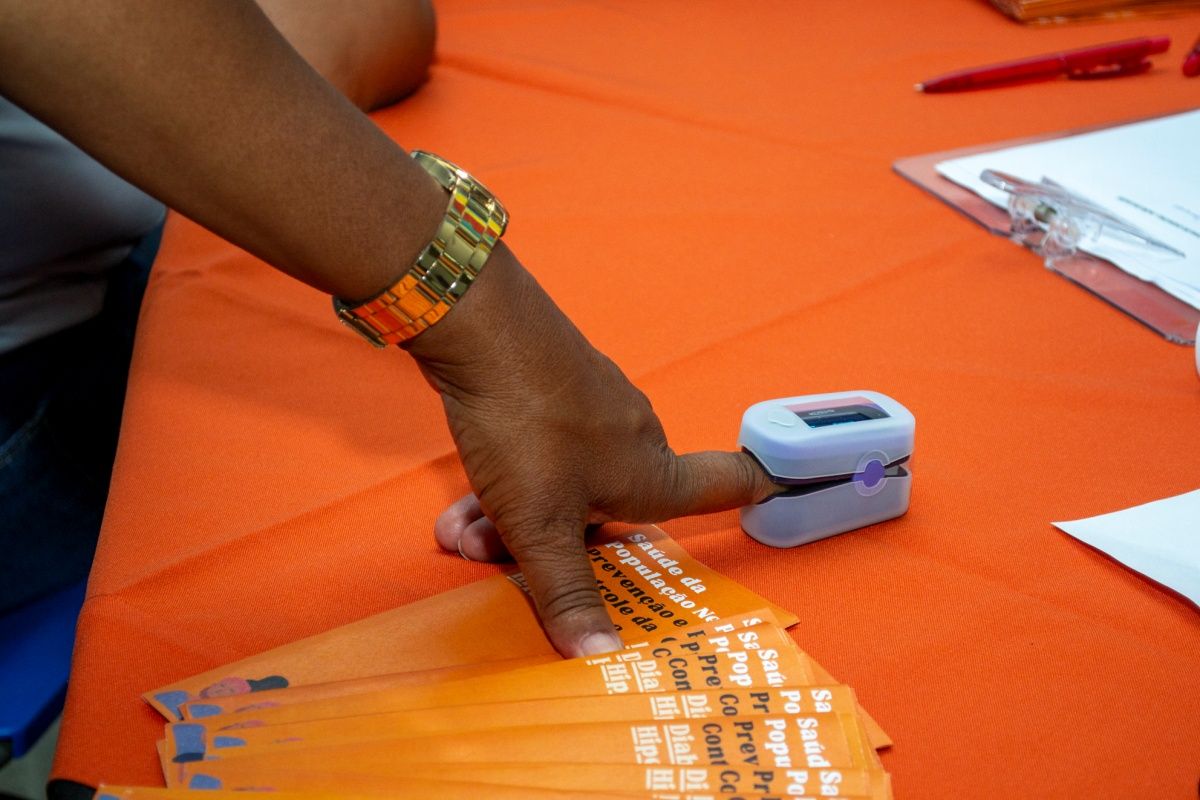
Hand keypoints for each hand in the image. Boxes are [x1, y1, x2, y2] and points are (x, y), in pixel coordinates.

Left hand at [408, 243, 776, 657]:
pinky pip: (539, 452)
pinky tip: (459, 504)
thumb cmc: (527, 427)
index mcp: (653, 473)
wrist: (478, 324)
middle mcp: (635, 437)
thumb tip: (602, 657)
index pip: (723, 484)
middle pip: (611, 506)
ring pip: (563, 481)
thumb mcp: (539, 523)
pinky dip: (505, 480)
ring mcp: (594, 406)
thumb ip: (566, 591)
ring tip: (460, 533)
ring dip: (514, 514)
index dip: (752, 490)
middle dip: (555, 541)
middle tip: (492, 555)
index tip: (779, 487)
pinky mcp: (554, 386)